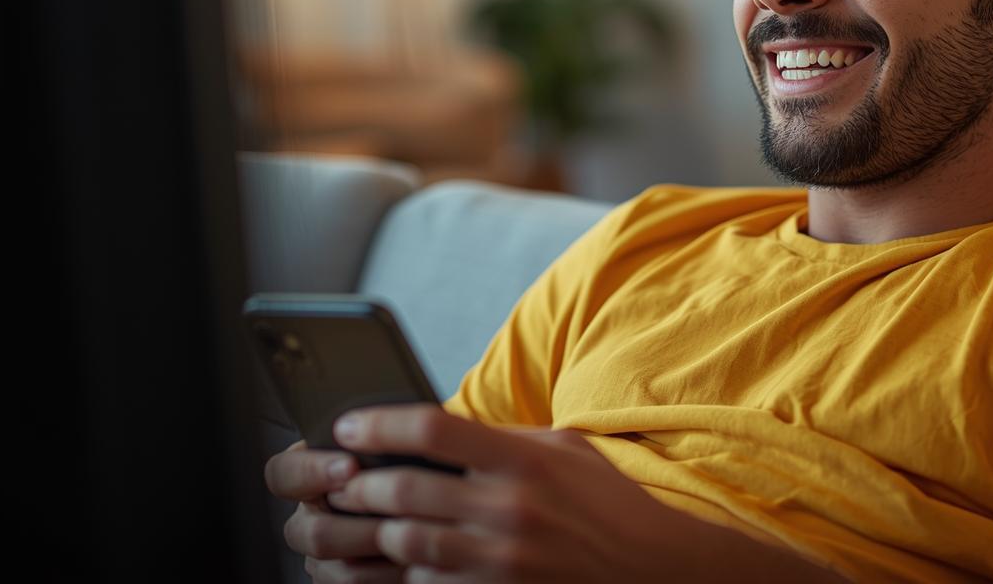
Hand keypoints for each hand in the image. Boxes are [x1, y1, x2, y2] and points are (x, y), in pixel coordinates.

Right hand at [264, 440, 400, 582]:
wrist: (434, 511)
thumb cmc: (413, 472)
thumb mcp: (393, 451)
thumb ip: (379, 445)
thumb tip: (388, 429)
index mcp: (312, 476)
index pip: (283, 473)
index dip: (311, 470)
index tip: (351, 466)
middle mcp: (309, 517)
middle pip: (308, 531)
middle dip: (354, 527)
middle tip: (391, 520)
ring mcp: (320, 556)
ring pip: (328, 567)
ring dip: (374, 555)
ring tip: (411, 542)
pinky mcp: (337, 580)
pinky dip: (383, 577)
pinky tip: (412, 562)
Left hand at [321, 404, 845, 582]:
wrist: (655, 572)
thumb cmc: (608, 505)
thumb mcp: (564, 451)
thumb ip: (503, 438)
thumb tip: (436, 428)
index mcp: (524, 458)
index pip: (431, 427)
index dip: (377, 423)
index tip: (348, 424)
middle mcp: (510, 508)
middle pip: (405, 488)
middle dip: (358, 482)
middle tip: (336, 476)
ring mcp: (502, 561)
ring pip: (405, 542)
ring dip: (367, 531)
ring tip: (350, 520)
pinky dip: (399, 573)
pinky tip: (385, 562)